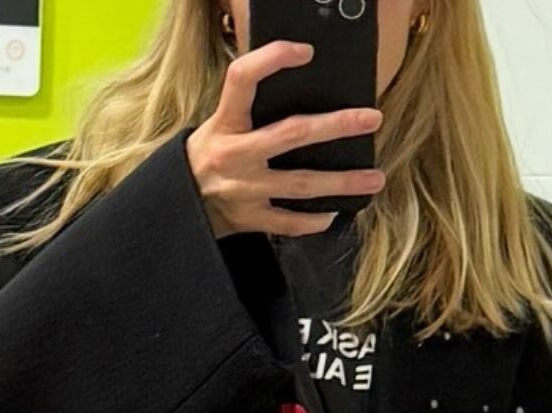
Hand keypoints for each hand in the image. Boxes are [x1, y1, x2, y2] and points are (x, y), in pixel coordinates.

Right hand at [185, 39, 385, 239]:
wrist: (177, 208)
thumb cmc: (204, 160)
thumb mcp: (216, 127)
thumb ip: (248, 113)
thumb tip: (300, 96)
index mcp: (224, 124)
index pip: (241, 79)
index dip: (271, 60)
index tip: (305, 52)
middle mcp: (235, 155)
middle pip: (292, 134)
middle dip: (336, 125)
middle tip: (371, 119)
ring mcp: (244, 190)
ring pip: (301, 184)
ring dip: (342, 182)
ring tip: (374, 178)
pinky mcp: (250, 219)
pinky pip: (289, 222)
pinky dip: (313, 220)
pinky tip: (333, 213)